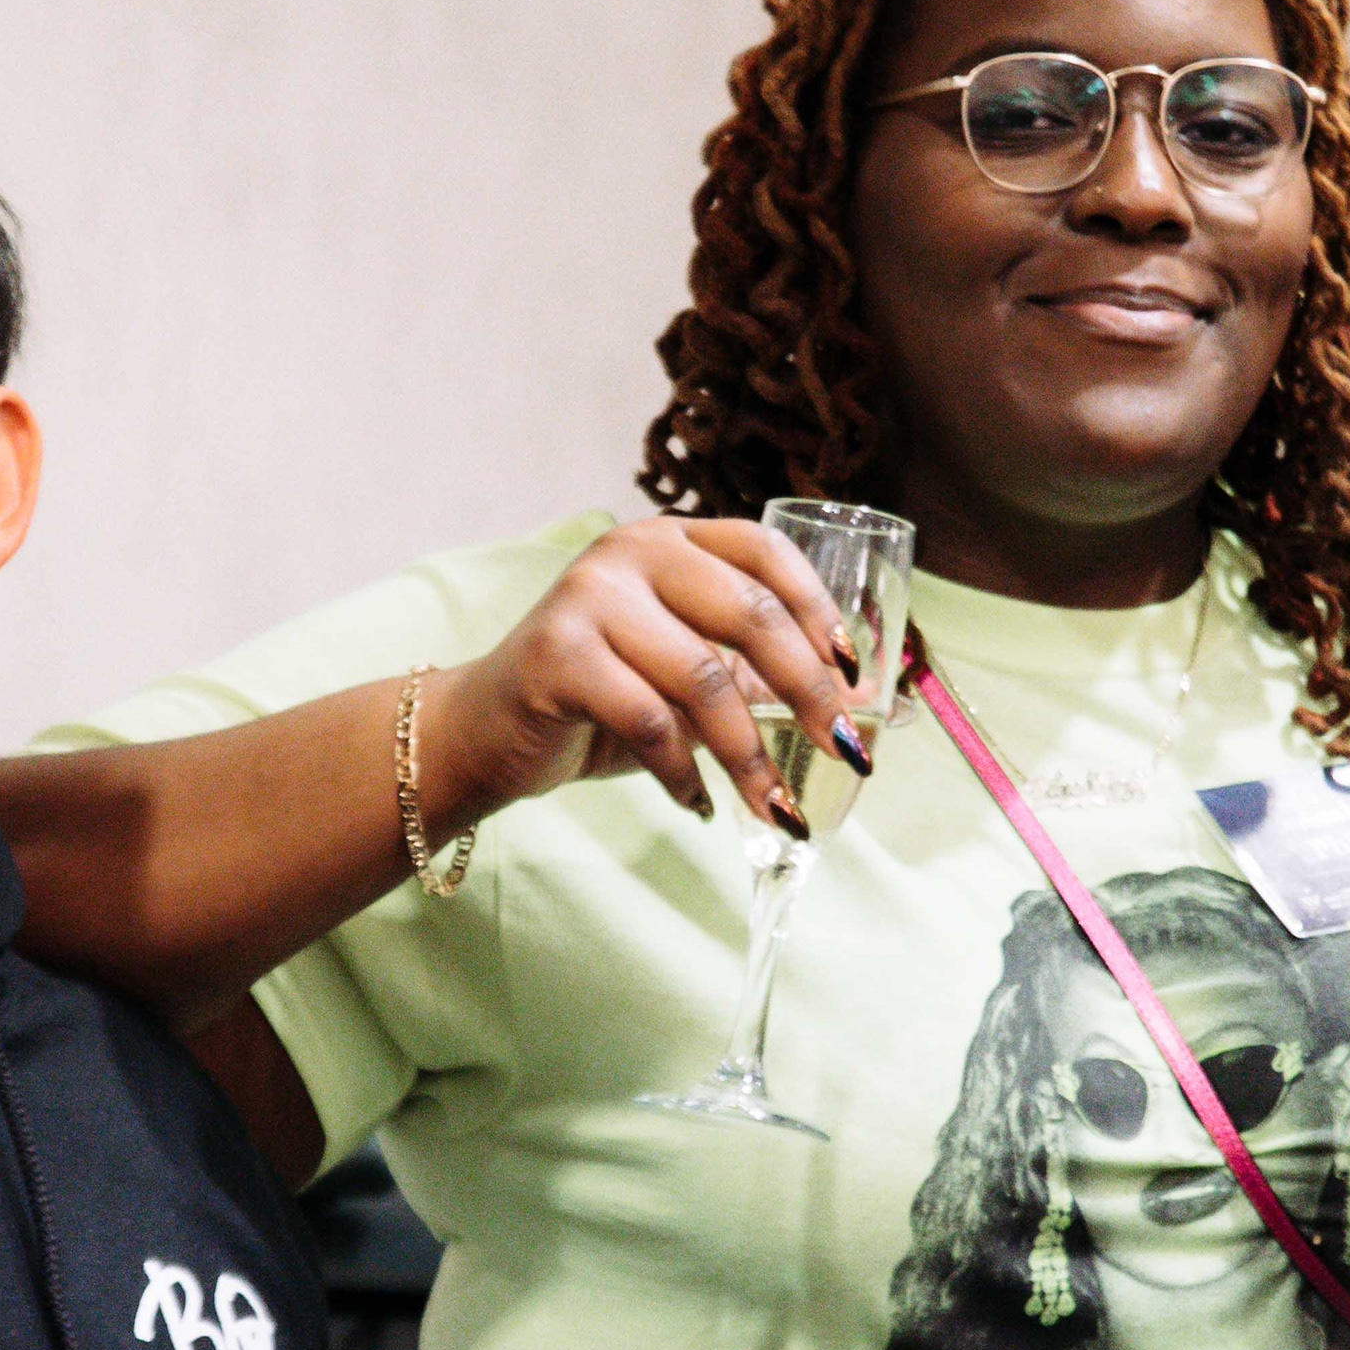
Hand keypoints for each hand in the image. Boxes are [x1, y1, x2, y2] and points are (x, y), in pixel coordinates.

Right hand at [436, 516, 868, 835]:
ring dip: (749, 756)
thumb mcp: (686, 680)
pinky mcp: (558, 655)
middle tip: (843, 749)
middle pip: (749, 614)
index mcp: (669, 541)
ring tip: (776, 808)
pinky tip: (695, 803)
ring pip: (703, 679)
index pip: (764, 551)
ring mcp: (589, 598)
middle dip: (808, 691)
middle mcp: (630, 553)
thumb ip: (760, 678)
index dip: (819, 609)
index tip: (852, 674)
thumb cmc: (595, 701)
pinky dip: (681, 773)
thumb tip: (868, 698)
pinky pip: (648, 721)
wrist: (481, 731)